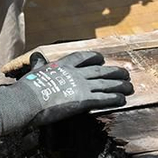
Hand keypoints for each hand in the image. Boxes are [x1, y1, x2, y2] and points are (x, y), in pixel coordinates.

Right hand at [0, 51, 132, 135]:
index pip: (82, 58)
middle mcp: (75, 73)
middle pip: (99, 71)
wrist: (27, 100)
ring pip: (106, 84)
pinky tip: (123, 100)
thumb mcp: (34, 71)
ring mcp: (81, 86)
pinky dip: (115, 99)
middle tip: (125, 73)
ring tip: (130, 86)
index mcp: (63, 66)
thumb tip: (36, 56)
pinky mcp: (84, 100)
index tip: (101, 59)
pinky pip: (104, 99)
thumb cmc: (28, 88)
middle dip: (114, 72)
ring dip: (120, 85)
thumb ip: (38, 64)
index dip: (93, 58)